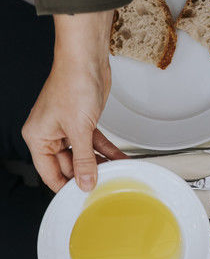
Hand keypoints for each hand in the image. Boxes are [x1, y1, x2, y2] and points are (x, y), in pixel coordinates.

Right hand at [22, 10, 123, 192]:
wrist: (86, 59)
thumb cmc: (72, 84)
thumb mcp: (79, 129)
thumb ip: (84, 160)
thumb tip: (86, 182)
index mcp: (38, 137)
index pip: (49, 173)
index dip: (66, 187)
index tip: (82, 199)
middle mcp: (50, 134)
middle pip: (68, 166)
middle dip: (88, 176)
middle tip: (106, 188)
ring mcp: (67, 129)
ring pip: (84, 156)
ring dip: (101, 165)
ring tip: (118, 176)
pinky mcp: (83, 122)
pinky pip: (95, 145)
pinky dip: (108, 152)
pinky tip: (122, 161)